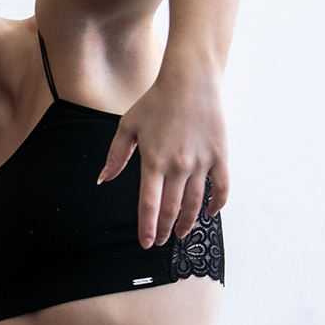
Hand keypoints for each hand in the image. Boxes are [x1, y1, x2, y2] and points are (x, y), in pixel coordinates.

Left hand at [97, 60, 229, 247]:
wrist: (190, 82)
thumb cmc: (156, 102)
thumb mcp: (128, 126)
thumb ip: (115, 156)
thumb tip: (102, 179)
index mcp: (153, 162)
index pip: (149, 205)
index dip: (147, 228)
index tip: (147, 242)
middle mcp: (177, 167)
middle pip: (172, 209)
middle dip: (166, 229)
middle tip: (163, 240)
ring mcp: (201, 162)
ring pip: (195, 203)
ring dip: (188, 222)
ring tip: (182, 232)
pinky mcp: (220, 155)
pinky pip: (222, 187)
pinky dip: (218, 203)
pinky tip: (210, 212)